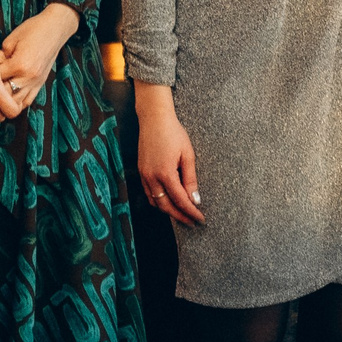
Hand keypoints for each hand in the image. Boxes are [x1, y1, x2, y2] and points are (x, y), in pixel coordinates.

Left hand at [0, 3, 81, 114]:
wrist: (54, 29)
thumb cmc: (32, 30)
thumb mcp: (11, 40)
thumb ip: (1, 56)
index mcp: (19, 65)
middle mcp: (28, 77)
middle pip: (6, 94)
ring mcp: (36, 82)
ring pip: (17, 102)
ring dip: (6, 100)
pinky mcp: (41, 83)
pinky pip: (28, 101)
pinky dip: (18, 102)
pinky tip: (11, 99)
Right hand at [135, 88, 204, 224]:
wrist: (154, 119)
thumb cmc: (173, 133)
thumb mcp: (187, 155)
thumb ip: (191, 179)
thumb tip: (195, 199)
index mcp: (165, 173)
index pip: (180, 200)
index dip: (191, 212)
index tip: (200, 219)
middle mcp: (152, 177)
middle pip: (166, 206)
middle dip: (180, 216)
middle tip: (192, 222)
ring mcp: (144, 175)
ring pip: (155, 202)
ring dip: (168, 211)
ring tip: (182, 213)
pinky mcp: (140, 172)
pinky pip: (148, 193)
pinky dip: (158, 201)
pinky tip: (168, 201)